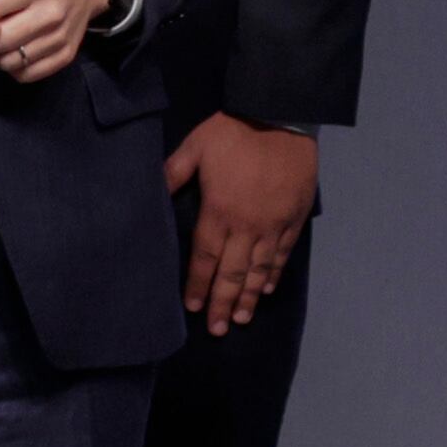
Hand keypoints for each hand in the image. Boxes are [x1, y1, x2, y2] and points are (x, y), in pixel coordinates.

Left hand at [170, 114, 317, 332]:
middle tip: (217, 329)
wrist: (281, 117)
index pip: (204, 257)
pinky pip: (283, 253)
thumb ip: (173, 173)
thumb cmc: (232, 131)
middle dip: (223, 302)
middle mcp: (247, 225)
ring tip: (241, 319)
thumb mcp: (194, 147)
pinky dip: (274, 273)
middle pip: (233, 272)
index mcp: (218, 210)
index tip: (192, 308)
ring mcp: (273, 224)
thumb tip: (152, 192)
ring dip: (250, 296)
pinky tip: (267, 289)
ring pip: (260, 269)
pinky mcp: (294, 219)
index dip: (197, 283)